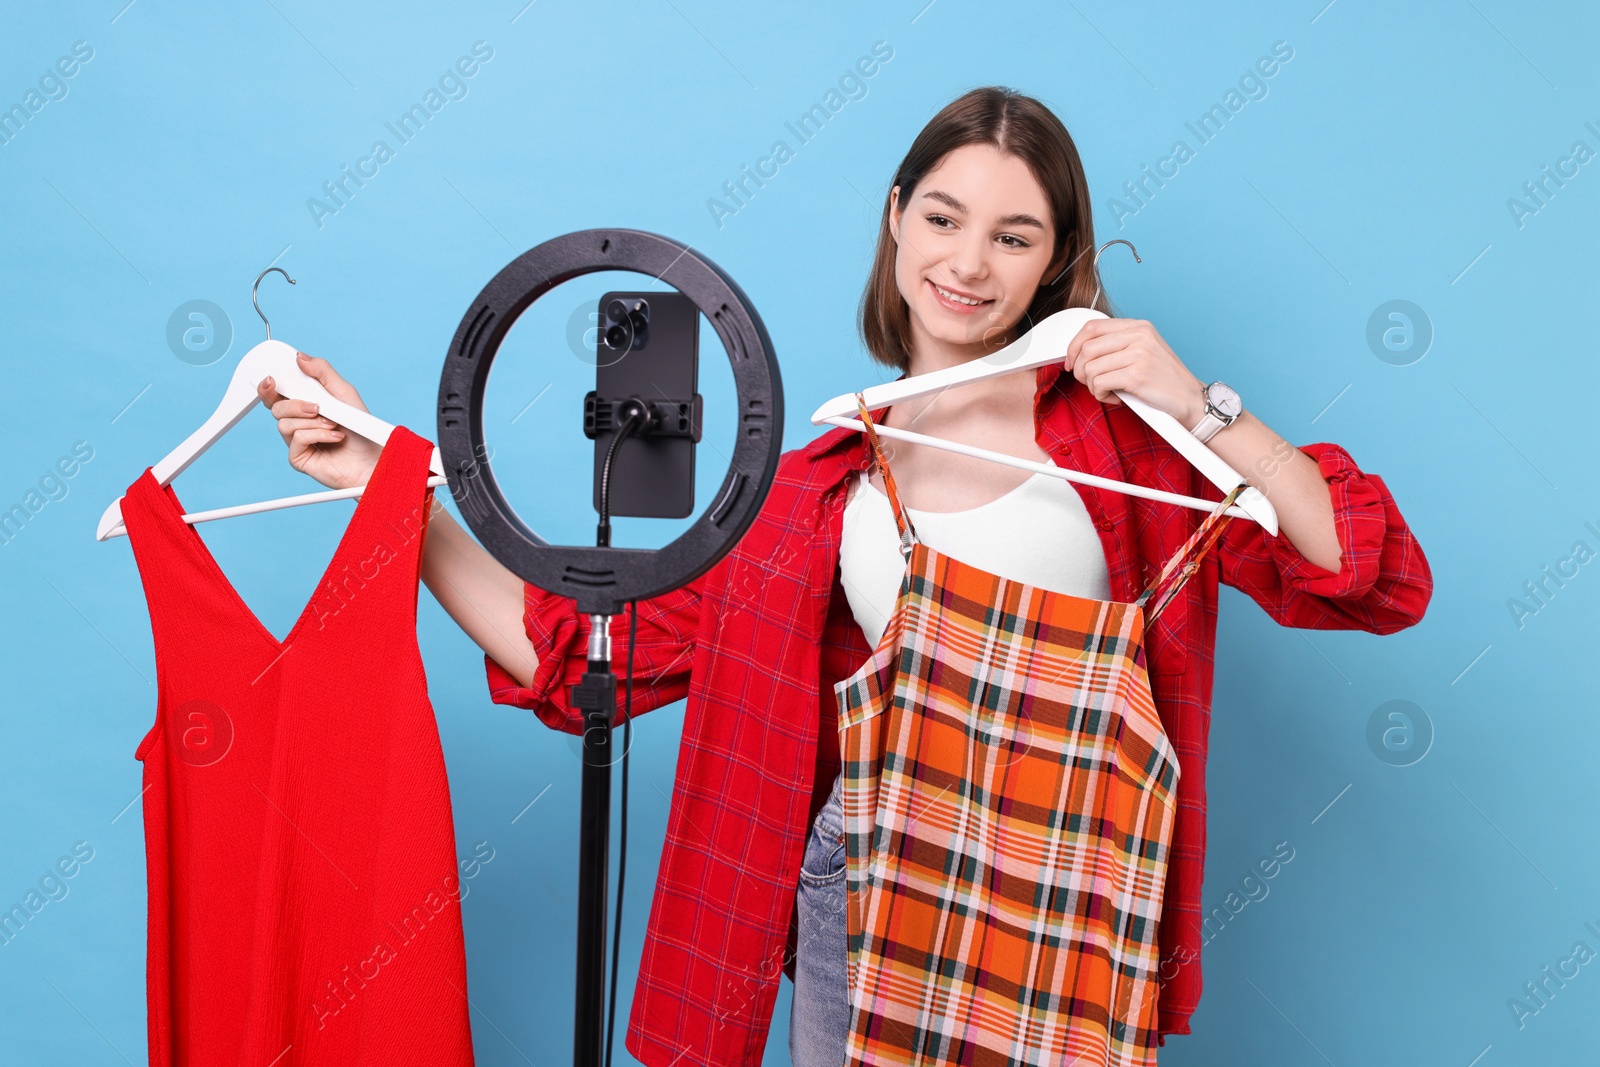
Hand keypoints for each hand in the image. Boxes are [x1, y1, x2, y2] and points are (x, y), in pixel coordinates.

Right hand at [255, 352, 382, 490]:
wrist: (373, 459)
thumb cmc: (361, 428)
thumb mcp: (344, 393)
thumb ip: (323, 372)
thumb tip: (300, 357)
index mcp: (304, 404)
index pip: (277, 393)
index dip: (269, 386)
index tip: (272, 379)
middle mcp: (298, 422)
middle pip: (276, 406)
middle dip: (296, 404)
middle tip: (318, 407)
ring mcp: (297, 440)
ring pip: (284, 422)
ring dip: (313, 421)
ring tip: (334, 425)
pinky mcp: (298, 457)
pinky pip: (296, 439)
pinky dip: (318, 434)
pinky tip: (335, 437)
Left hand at [1063, 318, 1206, 427]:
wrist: (1189, 398)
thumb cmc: (1164, 379)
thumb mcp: (1142, 351)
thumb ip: (1117, 345)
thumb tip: (1079, 352)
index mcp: (1138, 326)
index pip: (1091, 327)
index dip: (1073, 346)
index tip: (1071, 362)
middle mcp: (1138, 336)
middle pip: (1086, 349)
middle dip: (1080, 371)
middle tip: (1089, 383)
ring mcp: (1139, 354)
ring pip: (1090, 368)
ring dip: (1092, 386)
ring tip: (1107, 391)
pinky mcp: (1137, 375)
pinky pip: (1099, 383)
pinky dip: (1101, 395)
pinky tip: (1115, 397)